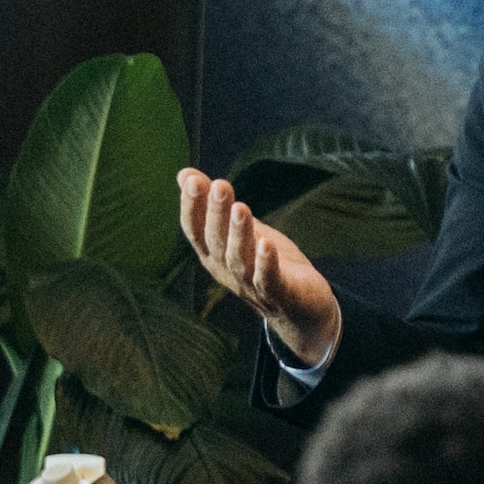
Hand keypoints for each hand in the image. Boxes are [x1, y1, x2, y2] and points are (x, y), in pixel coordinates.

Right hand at [177, 169, 341, 366]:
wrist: (299, 309)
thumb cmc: (263, 264)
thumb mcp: (237, 230)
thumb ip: (213, 204)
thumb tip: (184, 174)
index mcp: (213, 254)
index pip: (195, 229)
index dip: (192, 206)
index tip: (192, 180)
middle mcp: (225, 270)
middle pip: (216, 240)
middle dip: (216, 213)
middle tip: (220, 185)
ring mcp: (250, 284)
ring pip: (239, 258)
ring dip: (239, 234)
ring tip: (241, 208)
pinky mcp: (277, 294)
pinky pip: (267, 280)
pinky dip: (265, 263)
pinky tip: (266, 244)